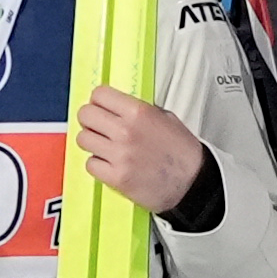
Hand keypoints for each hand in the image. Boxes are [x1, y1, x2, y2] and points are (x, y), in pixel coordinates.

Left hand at [78, 87, 204, 213]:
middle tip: (99, 127)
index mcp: (139, 112)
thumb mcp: (166, 118)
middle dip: (91, 120)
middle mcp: (126, 131)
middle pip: (85, 115)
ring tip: (106, 147)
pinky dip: (98, 164)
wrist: (193, 183)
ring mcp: (119, 155)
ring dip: (92, 142)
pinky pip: (90, 164)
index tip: (102, 107)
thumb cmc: (182, 152)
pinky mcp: (116, 177)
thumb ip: (139, 110)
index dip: (99, 101)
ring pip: (83, 139)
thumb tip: (116, 107)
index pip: (99, 94)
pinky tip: (111, 164)